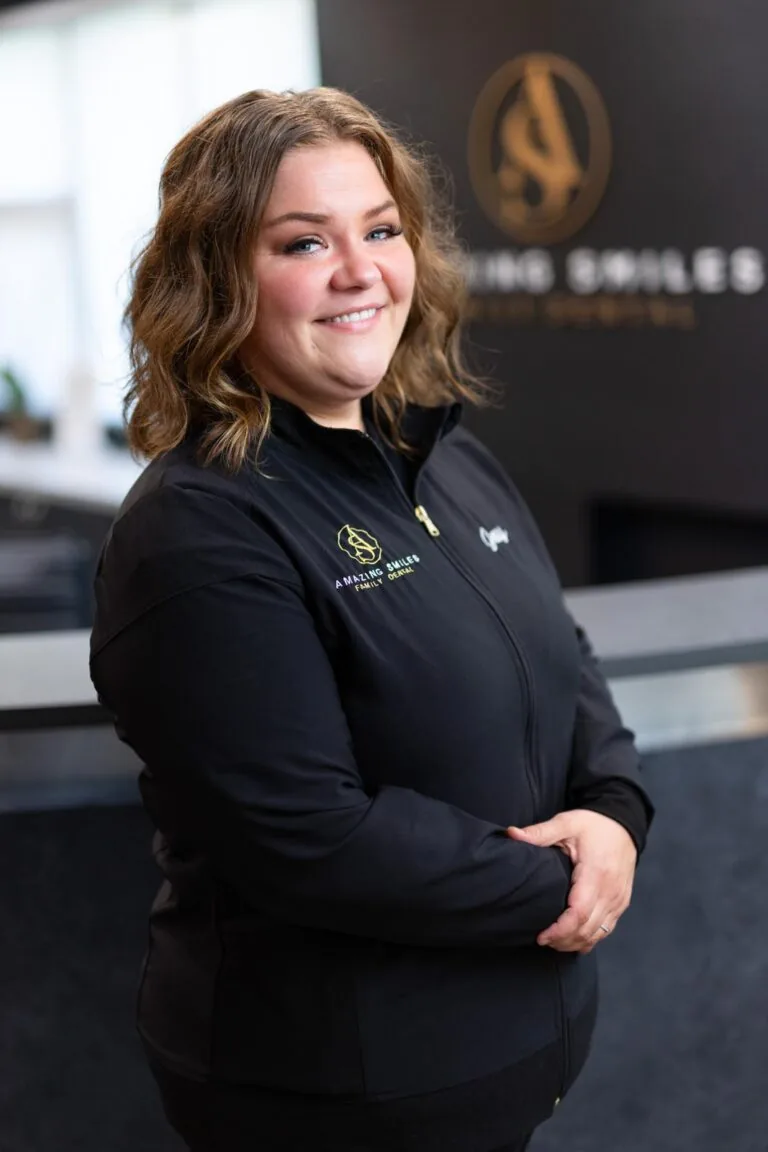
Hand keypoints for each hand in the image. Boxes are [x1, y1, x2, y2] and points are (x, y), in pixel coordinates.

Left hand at [507, 810, 636, 952]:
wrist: (624, 823)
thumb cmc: (593, 824)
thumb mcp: (566, 823)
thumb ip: (539, 832)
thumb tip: (511, 834)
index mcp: (596, 873)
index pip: (579, 913)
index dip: (560, 930)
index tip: (541, 935)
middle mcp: (611, 891)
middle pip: (588, 929)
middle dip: (564, 940)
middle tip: (542, 940)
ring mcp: (619, 900)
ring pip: (599, 934)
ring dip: (576, 942)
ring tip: (554, 942)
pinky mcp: (622, 903)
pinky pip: (608, 929)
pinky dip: (590, 938)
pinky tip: (574, 940)